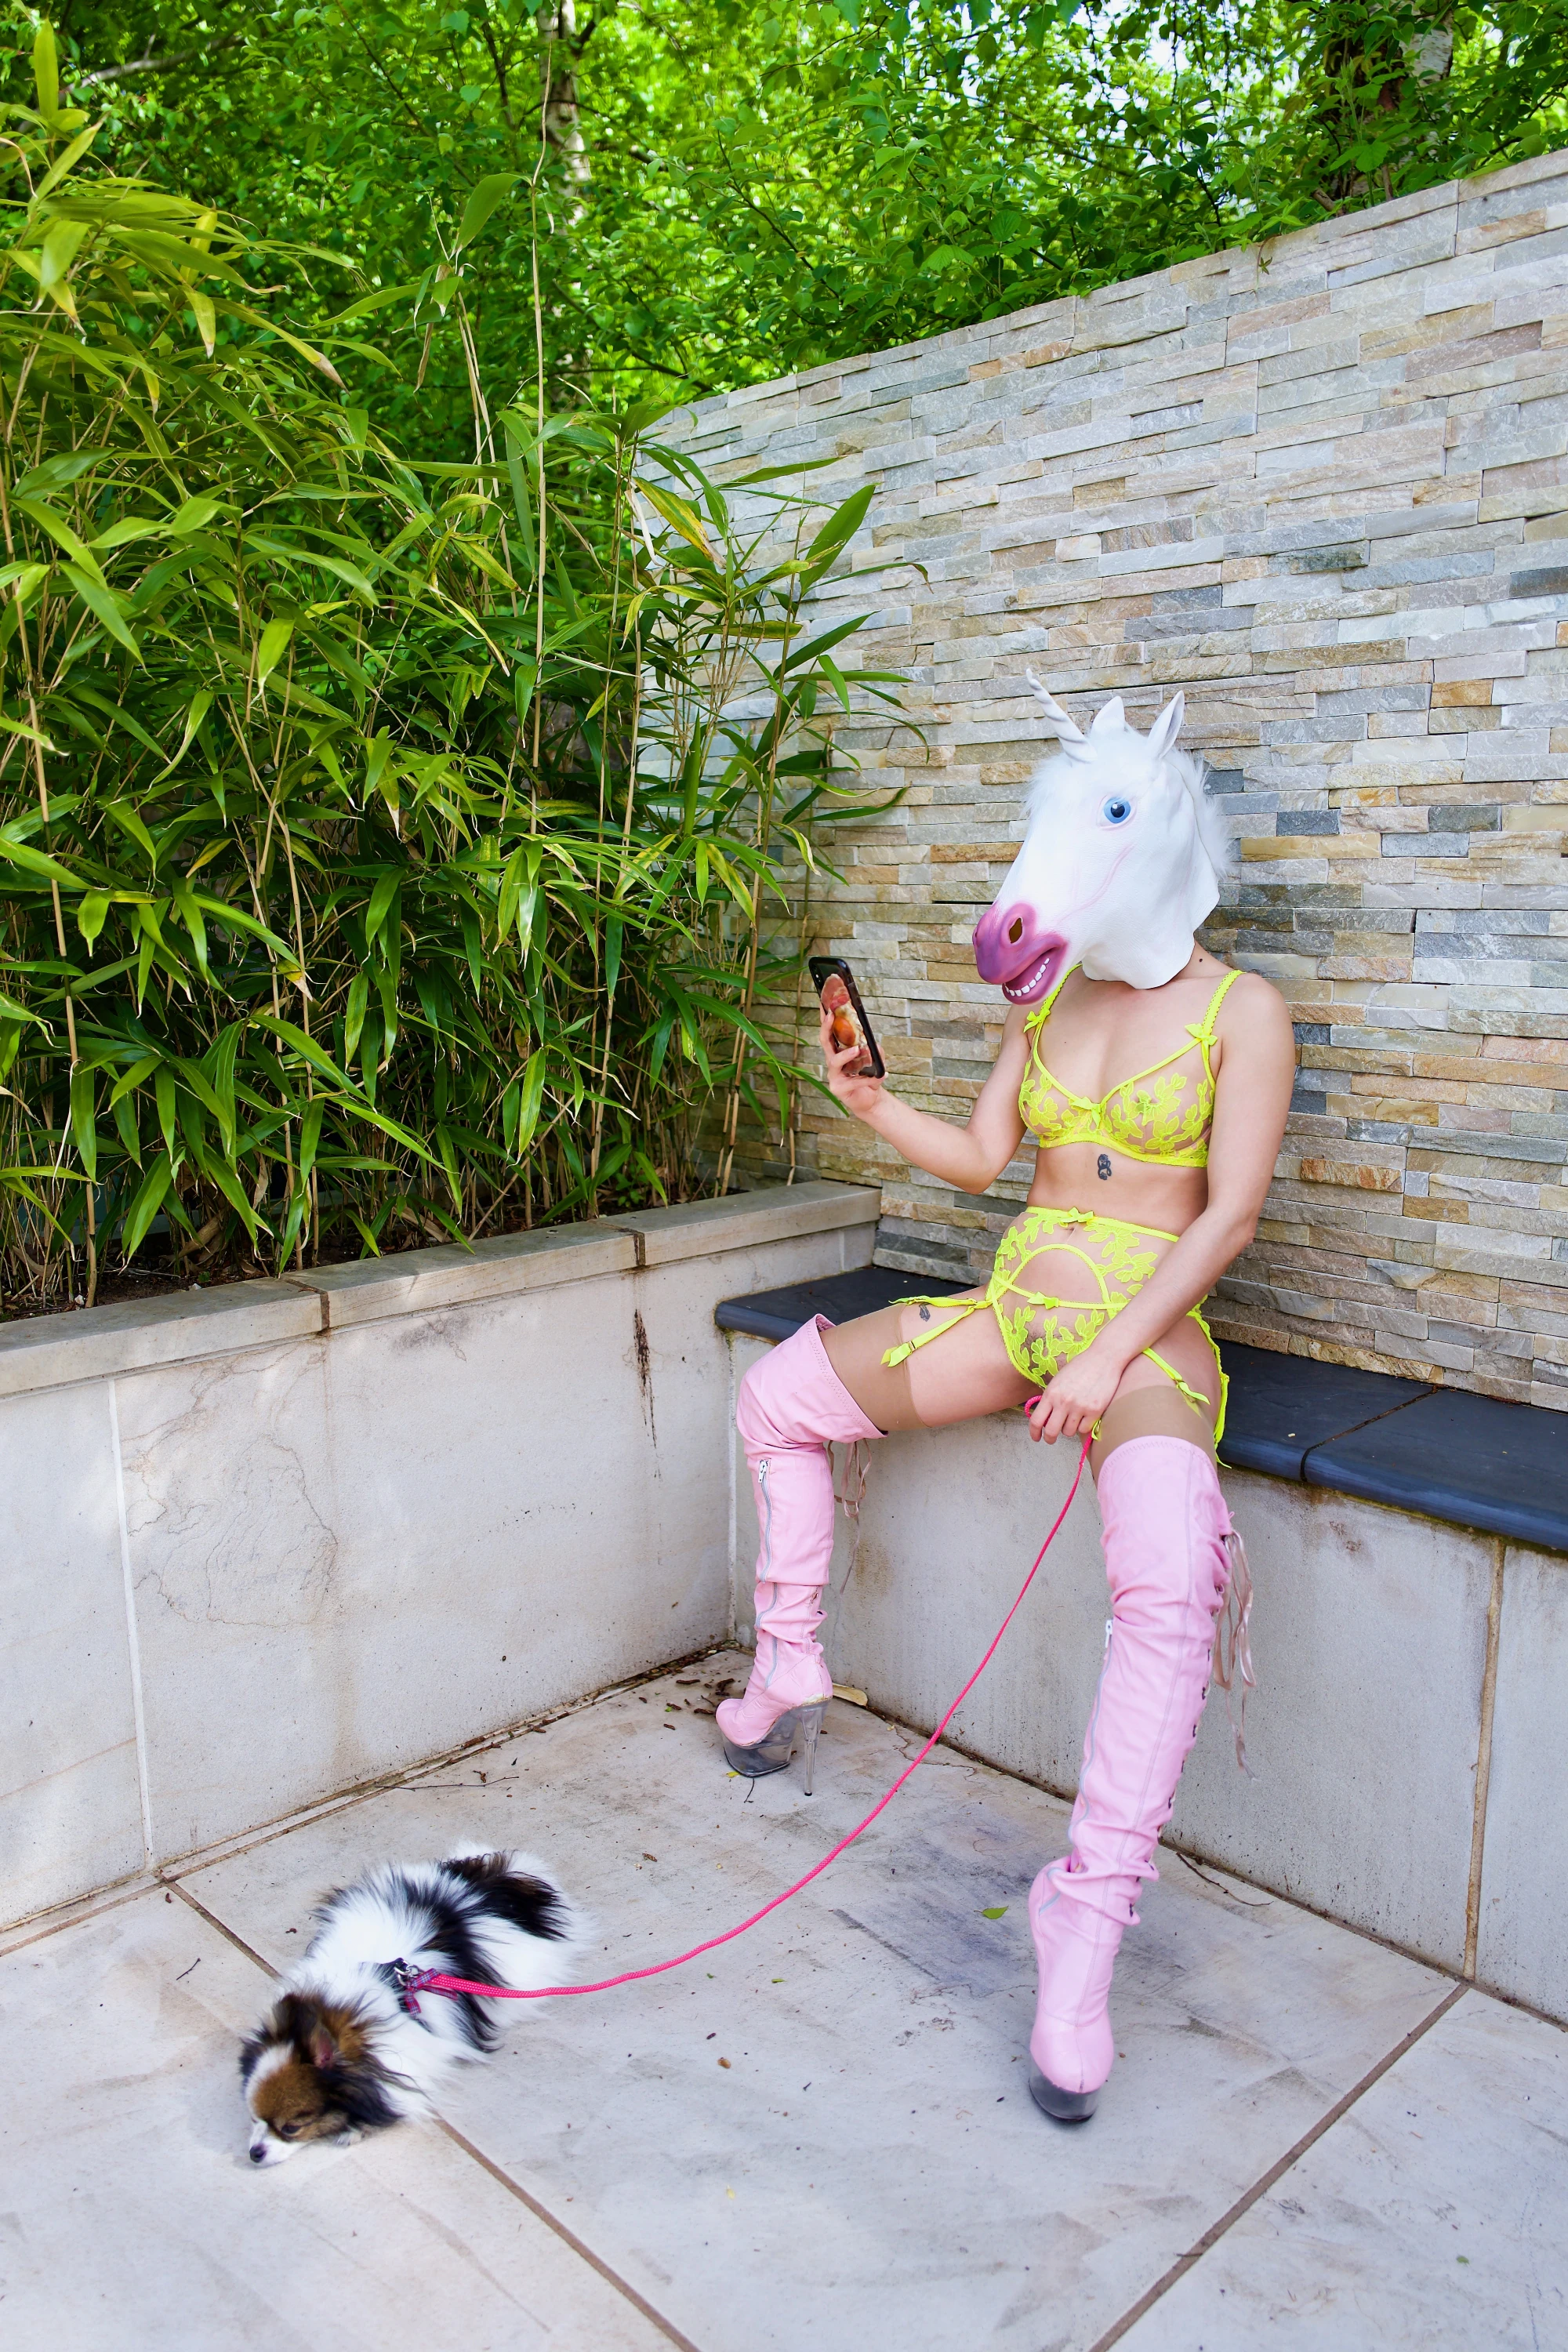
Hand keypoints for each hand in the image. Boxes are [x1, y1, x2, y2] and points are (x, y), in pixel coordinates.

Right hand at [820, 1002, 885, 1120]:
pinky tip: (880, 1076)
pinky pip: (852, 1080)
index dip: (825, 1020)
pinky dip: (867, 1078)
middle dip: (827, 1028)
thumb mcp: (876, 1061)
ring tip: (857, 1050)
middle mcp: (832, 1062)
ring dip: (846, 1054)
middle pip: (825, 1042)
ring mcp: (833, 1075)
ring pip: (835, 1061)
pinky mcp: (838, 1088)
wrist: (870, 1099)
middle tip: (832, 1016)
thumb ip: (875, 1051)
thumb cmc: (868, 1077)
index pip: (829, 1033)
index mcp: (838, 1052)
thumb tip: (874, 1044)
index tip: (826, 1006)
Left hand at [1027, 1343, 1123, 1444]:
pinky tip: (1085, 1417)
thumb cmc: (1080, 1367)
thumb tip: (1045, 1418)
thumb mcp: (1059, 1380)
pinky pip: (1084, 1429)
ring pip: (1069, 1432)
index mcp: (1051, 1393)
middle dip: (1050, 1438)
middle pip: (1051, 1431)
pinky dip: (1083, 1426)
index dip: (1034, 1433)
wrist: (1103, 1358)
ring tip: (1072, 1419)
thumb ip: (1051, 1398)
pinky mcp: (1095, 1411)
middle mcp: (1063, 1402)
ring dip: (1069, 1429)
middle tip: (1051, 1438)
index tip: (1036, 1437)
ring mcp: (1079, 1407)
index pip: (1036, 1420)